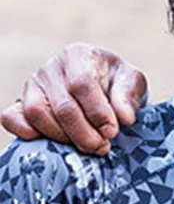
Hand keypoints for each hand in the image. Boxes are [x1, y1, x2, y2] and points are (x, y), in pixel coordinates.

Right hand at [1, 43, 147, 155]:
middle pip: (62, 106)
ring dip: (63, 138)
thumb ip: (129, 97)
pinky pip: (11, 118)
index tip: (112, 132)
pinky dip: (28, 135)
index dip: (97, 112)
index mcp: (79, 55)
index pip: (82, 84)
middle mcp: (51, 68)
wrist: (102, 85)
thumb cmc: (117, 83)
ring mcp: (32, 85)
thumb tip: (125, 118)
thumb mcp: (132, 82)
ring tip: (88, 146)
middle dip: (84, 133)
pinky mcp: (19, 102)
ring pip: (37, 115)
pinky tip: (56, 144)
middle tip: (102, 147)